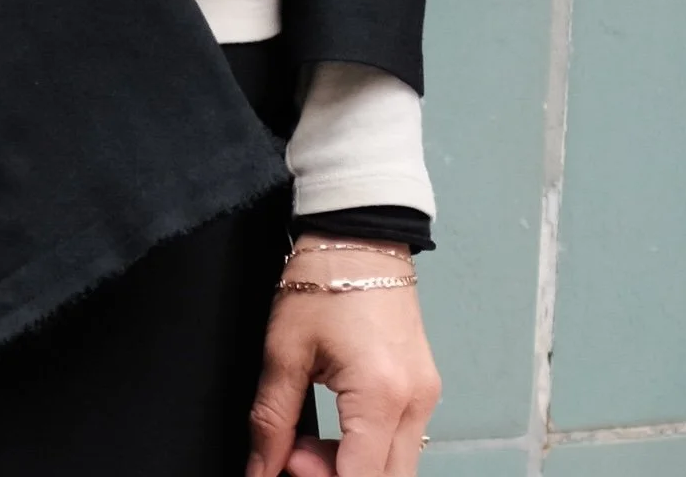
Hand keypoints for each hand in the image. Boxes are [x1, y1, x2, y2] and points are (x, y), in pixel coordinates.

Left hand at [245, 243, 441, 476]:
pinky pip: (400, 444)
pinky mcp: (424, 389)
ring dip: (351, 469)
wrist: (359, 232)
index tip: (286, 460)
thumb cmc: (320, 281)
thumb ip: (271, 421)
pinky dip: (367, 451)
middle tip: (292, 452)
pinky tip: (335, 429)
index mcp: (381, 395)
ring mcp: (426, 397)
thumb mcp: (284, 349)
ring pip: (396, 469)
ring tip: (308, 439)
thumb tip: (259, 472)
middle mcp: (415, 404)